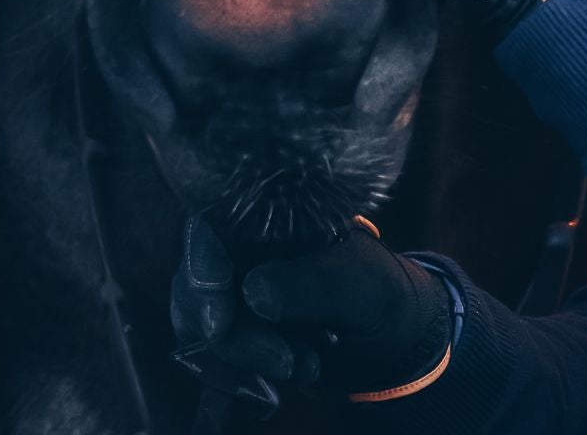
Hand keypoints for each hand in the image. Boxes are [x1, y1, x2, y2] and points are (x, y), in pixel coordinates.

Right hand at [169, 214, 453, 408]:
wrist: (387, 336)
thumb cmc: (377, 290)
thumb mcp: (358, 284)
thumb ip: (312, 284)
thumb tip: (252, 292)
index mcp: (270, 214)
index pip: (211, 227)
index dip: (203, 266)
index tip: (218, 319)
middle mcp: (242, 246)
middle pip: (198, 285)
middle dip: (235, 335)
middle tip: (285, 361)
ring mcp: (235, 289)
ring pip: (202, 325)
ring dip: (248, 357)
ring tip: (307, 364)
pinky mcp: (236, 329)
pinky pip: (216, 354)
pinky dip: (248, 372)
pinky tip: (299, 368)